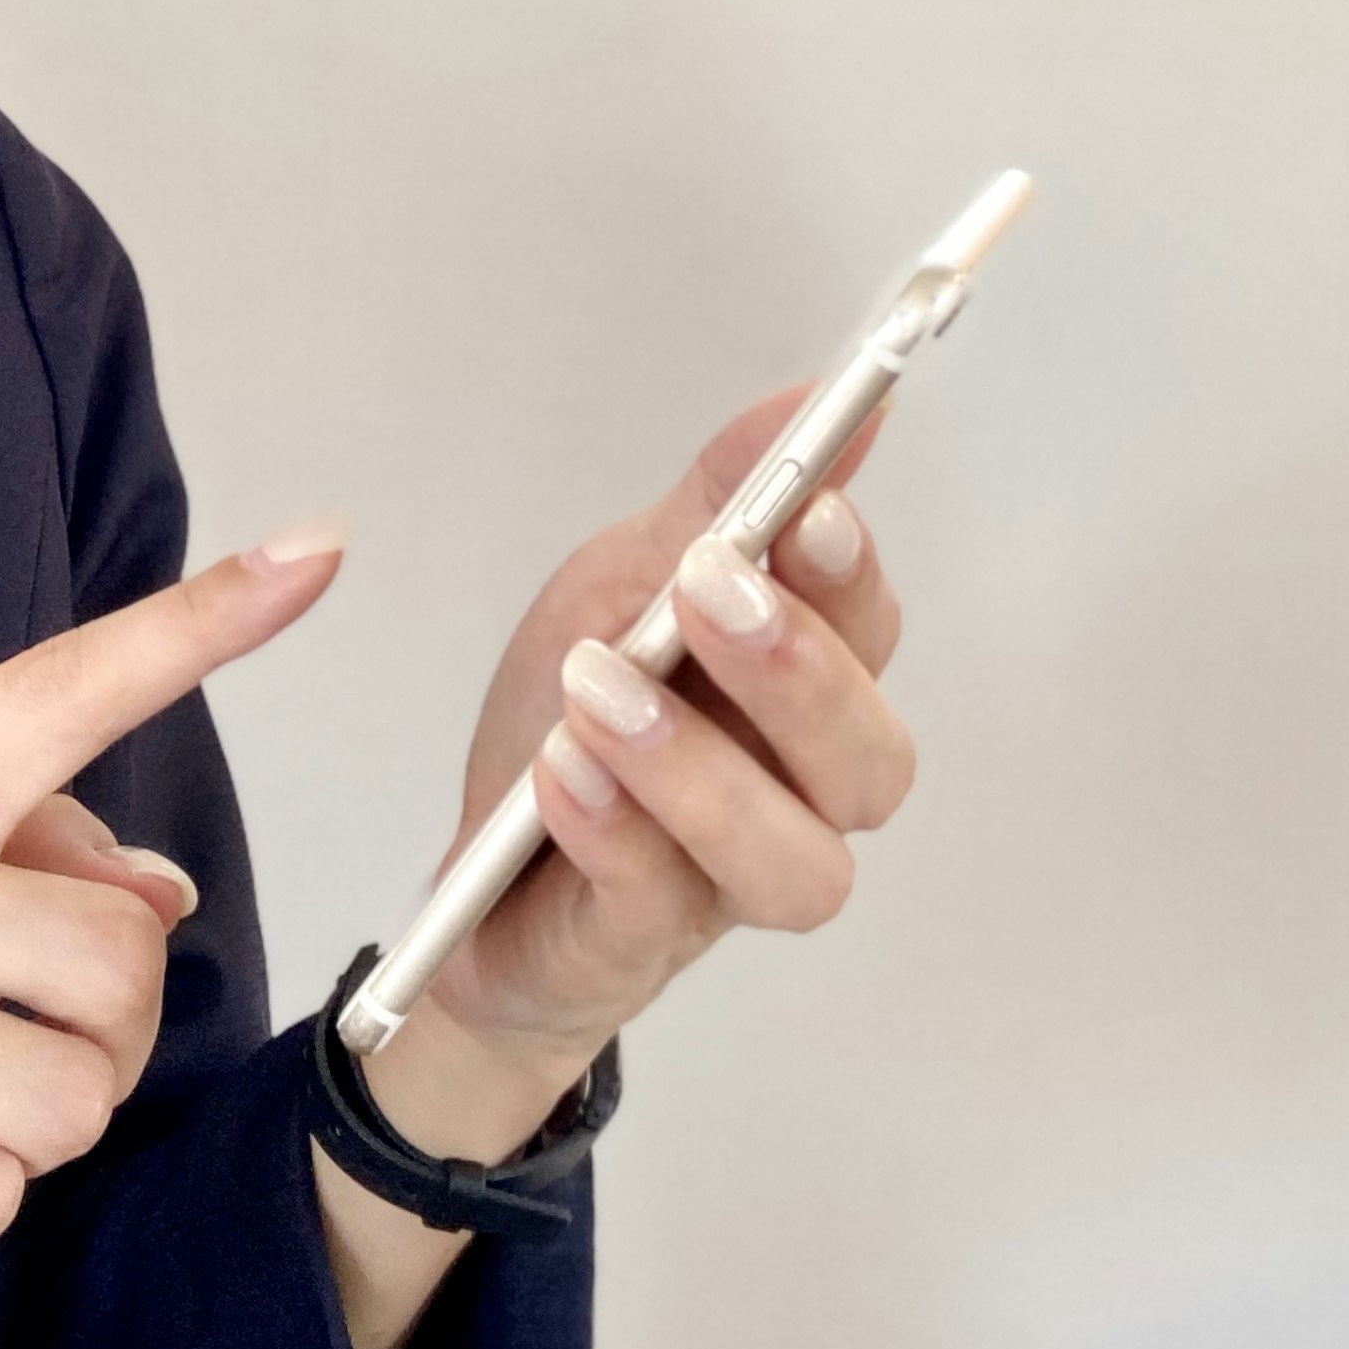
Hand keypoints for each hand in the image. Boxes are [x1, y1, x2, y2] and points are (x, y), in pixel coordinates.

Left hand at [414, 390, 915, 1081]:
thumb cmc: (573, 722)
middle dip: (795, 668)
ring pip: (793, 859)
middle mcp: (797, 797)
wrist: (479, 886)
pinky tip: (557, 772)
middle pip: (868, 758)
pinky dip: (611, 827)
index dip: (849, 576)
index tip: (808, 509)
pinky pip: (658, 903)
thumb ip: (718, 501)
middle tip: (703, 587)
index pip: (869, 633)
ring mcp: (730, 885)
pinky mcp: (642, 946)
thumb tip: (817, 401)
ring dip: (698, 766)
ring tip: (601, 690)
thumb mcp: (621, 584)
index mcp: (801, 695)